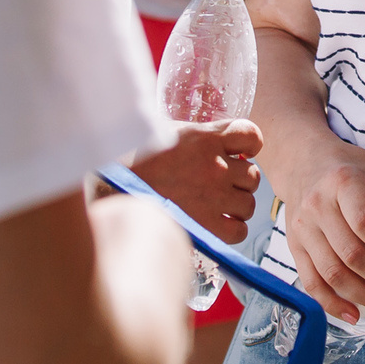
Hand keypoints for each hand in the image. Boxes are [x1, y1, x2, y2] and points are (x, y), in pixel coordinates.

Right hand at [130, 121, 262, 244]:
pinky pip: (238, 230)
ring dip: (236, 206)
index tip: (239, 152)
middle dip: (239, 181)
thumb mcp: (164, 133)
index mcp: (205, 138)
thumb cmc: (133, 159)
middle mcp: (215, 165)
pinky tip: (217, 225)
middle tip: (220, 185)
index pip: (251, 135)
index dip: (249, 145)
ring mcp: (213, 195)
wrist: (111, 185)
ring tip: (216, 207)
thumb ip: (193, 137)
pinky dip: (232, 229)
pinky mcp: (205, 223)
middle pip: (253, 176)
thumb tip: (208, 144)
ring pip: (249, 204)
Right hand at [279, 140, 364, 322]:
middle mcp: (317, 205)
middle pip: (348, 253)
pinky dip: (332, 303)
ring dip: (364, 294)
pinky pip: (311, 282)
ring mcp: (302, 228)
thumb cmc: (350, 168)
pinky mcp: (294, 245)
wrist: (303, 160)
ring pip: (331, 272)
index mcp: (342, 182)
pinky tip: (355, 314)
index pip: (363, 221)